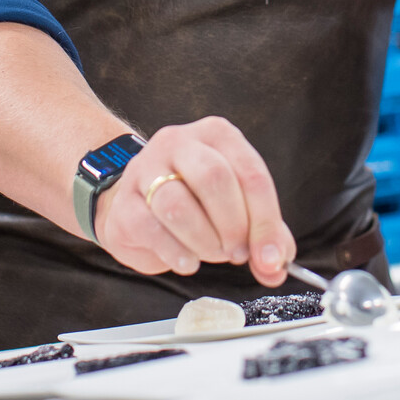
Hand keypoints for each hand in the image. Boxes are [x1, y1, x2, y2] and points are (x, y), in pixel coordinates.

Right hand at [92, 117, 296, 286]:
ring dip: (204, 241)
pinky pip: (151, 229)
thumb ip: (262, 233)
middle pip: (214, 179)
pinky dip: (176, 254)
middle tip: (237, 252)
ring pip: (178, 205)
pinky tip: (187, 261)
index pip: (251, 173)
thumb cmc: (194, 202)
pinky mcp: (123, 202)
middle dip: (233, 226)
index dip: (266, 221)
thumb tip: (275, 265)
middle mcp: (179, 142)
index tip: (270, 257)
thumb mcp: (236, 207)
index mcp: (217, 135)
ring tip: (212, 254)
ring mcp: (145, 168)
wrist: (136, 202)